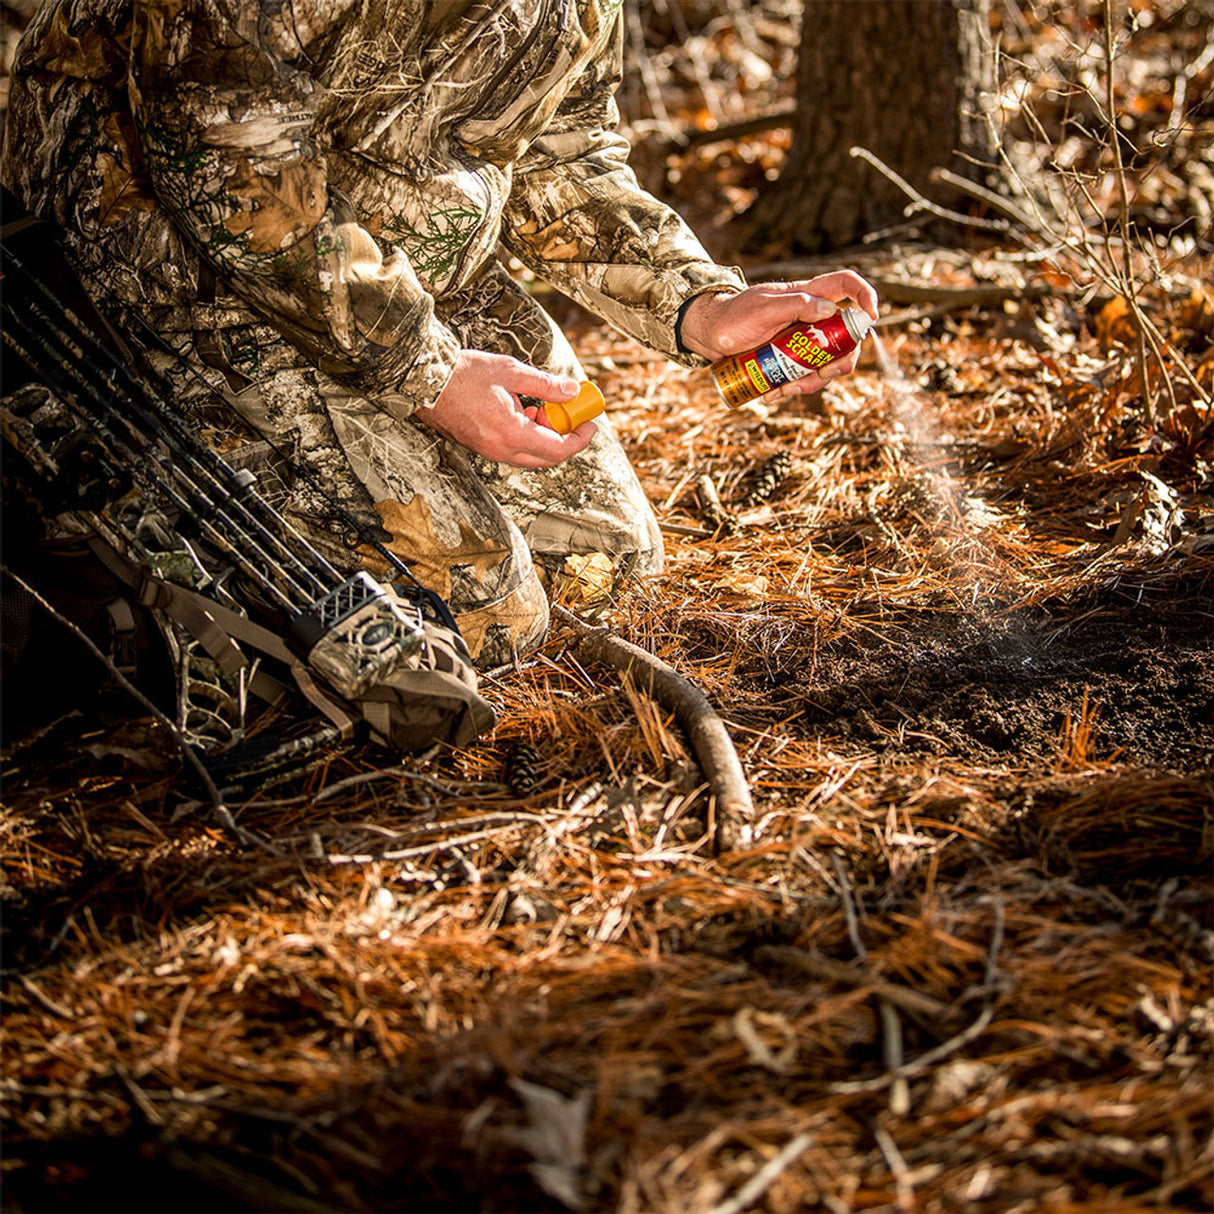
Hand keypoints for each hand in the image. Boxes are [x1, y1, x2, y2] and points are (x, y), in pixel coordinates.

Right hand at [419, 350, 596, 467]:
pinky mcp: (480, 447)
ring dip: (544, 437)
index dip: (580, 439)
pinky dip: (526, 436)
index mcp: (512, 434)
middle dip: (564, 438)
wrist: (426, 381)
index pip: (559, 450)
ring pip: (530, 456)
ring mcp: (489, 452)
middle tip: (570, 415)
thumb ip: (546, 385)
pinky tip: (522, 411)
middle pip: (547, 458)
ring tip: (541, 407)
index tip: (589, 424)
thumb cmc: (465, 374)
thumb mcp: (512, 372)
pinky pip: (513, 450)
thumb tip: (572, 391)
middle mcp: (501, 450)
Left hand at [679, 272, 879, 400]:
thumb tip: (828, 309)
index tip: (872, 318)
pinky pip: (804, 375)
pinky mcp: (789, 358)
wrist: (706, 335)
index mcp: (807, 295)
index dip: (866, 296)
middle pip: (845, 336)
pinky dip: (794, 388)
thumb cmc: (731, 317)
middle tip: (823, 374)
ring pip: (826, 362)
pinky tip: (773, 394)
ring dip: (813, 381)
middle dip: (841, 359)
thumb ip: (793, 305)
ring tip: (785, 389)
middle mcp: (810, 316)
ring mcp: (801, 339)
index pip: (846, 285)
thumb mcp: (760, 310)